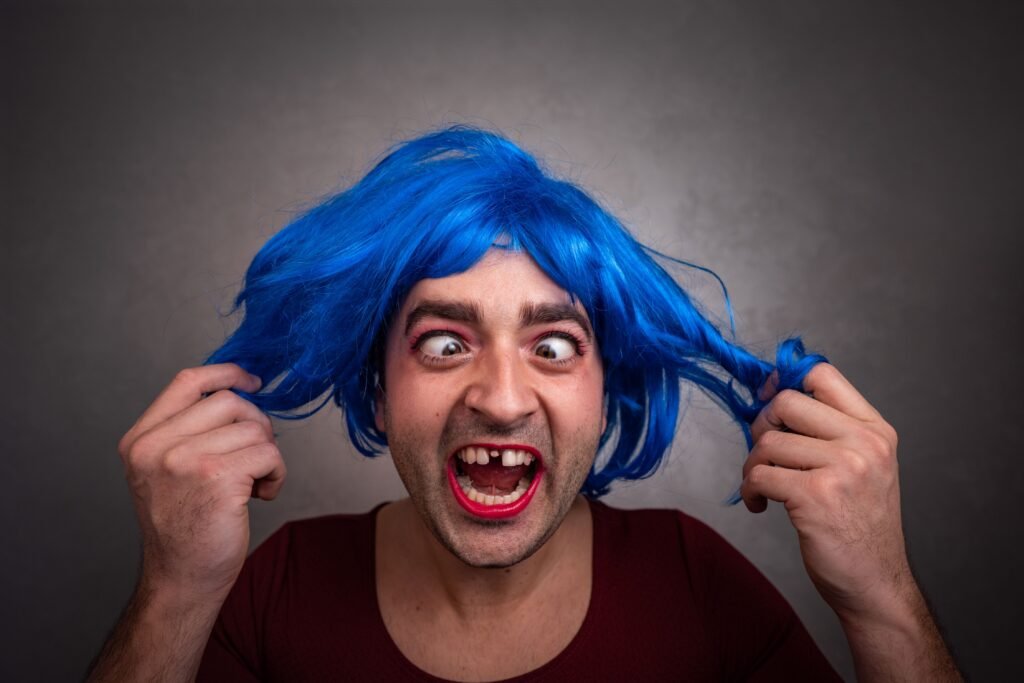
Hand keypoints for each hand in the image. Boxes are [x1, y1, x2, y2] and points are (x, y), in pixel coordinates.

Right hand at [117, 363, 285, 600]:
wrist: (182, 580)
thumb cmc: (184, 528)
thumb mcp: (167, 471)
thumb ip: (190, 431)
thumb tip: (241, 392)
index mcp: (140, 440)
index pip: (188, 381)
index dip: (227, 373)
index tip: (253, 382)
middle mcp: (155, 446)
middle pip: (229, 400)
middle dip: (256, 425)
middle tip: (257, 457)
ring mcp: (183, 460)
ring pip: (254, 428)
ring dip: (268, 455)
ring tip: (255, 483)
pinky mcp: (216, 476)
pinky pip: (268, 452)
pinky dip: (277, 473)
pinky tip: (262, 494)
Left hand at [740, 363, 909, 619]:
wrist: (875, 582)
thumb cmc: (859, 525)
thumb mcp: (863, 466)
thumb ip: (828, 430)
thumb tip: (772, 395)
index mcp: (875, 430)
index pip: (822, 374)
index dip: (784, 380)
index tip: (767, 398)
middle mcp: (864, 443)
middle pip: (786, 402)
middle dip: (762, 425)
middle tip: (764, 453)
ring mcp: (842, 468)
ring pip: (767, 442)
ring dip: (753, 466)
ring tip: (763, 487)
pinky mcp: (816, 496)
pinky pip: (759, 475)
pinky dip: (750, 490)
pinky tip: (760, 504)